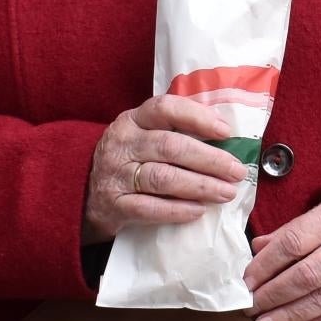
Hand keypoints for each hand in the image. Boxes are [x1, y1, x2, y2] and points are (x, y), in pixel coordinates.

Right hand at [84, 94, 248, 243]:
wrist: (84, 191)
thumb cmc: (129, 160)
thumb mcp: (143, 135)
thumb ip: (175, 131)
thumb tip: (226, 139)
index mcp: (133, 119)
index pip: (165, 108)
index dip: (197, 118)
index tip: (226, 131)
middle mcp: (123, 143)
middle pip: (170, 146)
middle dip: (209, 160)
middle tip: (237, 172)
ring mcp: (116, 174)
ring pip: (162, 178)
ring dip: (200, 186)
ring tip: (226, 193)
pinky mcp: (114, 204)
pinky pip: (149, 208)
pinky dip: (177, 210)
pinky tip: (199, 211)